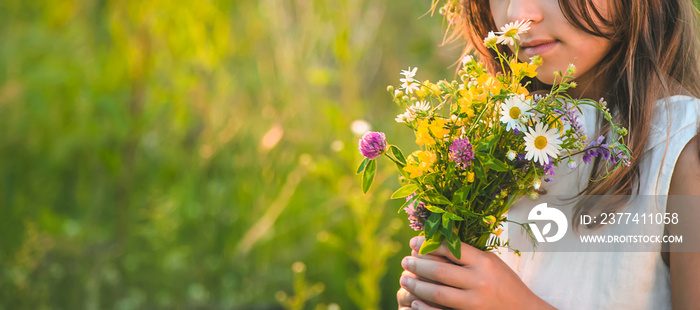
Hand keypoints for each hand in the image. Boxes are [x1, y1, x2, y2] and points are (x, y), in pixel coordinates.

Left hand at [398, 236, 554, 309]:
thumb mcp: (491, 262)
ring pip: (437, 292)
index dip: (428, 244)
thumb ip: (468, 254)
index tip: (414, 242)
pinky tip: (414, 302)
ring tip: (405, 279)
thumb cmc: (506, 284)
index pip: (451, 248)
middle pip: (439, 270)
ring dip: (416, 285)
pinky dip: (424, 308)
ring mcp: (475, 302)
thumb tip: (436, 240)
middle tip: (405, 261)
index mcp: (484, 262)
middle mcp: (480, 281)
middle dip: (417, 265)